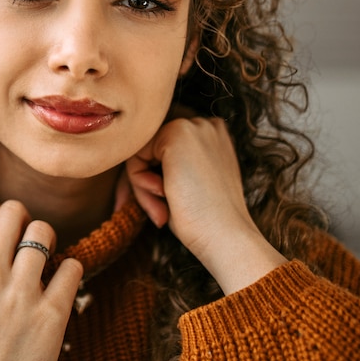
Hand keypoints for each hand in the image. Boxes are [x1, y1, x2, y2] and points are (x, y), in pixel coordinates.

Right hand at [0, 199, 82, 360]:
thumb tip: (2, 220)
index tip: (1, 228)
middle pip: (14, 211)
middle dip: (24, 220)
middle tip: (26, 239)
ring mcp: (20, 294)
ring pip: (43, 231)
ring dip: (47, 242)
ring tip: (43, 261)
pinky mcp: (52, 314)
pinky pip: (72, 266)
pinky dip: (70, 272)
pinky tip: (59, 286)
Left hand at [123, 115, 286, 293]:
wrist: (225, 236)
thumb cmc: (204, 221)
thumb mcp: (185, 185)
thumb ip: (166, 167)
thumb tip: (134, 164)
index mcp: (212, 137)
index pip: (163, 153)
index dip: (153, 182)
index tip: (159, 211)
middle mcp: (205, 124)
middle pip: (150, 150)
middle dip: (145, 184)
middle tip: (160, 214)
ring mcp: (192, 125)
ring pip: (140, 152)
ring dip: (142, 187)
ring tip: (162, 210)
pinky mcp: (177, 133)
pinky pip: (135, 155)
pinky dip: (138, 181)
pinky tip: (162, 196)